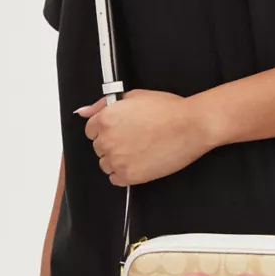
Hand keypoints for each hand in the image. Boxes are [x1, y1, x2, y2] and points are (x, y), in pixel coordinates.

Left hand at [75, 88, 214, 185]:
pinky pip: (115, 179)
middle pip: (99, 148)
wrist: (190, 126)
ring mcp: (117, 159)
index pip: (91, 130)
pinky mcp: (129, 176)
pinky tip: (140, 162)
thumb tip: (84, 111)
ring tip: (139, 150)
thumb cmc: (168, 110)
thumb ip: (103, 104)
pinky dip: (124, 173)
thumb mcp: (134, 96)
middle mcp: (108, 140)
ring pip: (106, 164)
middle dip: (113, 143)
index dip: (106, 130)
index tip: (118, 130)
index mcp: (106, 119)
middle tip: (134, 138)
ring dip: (118, 159)